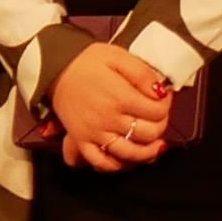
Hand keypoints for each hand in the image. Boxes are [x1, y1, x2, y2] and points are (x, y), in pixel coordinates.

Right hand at [46, 41, 169, 170]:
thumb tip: (161, 92)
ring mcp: (94, 133)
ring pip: (129, 153)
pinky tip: (126, 159)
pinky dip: (115, 165)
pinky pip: (100, 161)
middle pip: (148, 133)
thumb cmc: (87, 62)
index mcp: (120, 97)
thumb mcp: (118, 56)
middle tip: (157, 117)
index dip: (166, 105)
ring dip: (147, 151)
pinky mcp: (81, 140)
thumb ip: (143, 73)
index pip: (158, 111)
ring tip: (155, 144)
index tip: (162, 97)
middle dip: (160, 126)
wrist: (55, 70)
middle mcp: (108, 118)